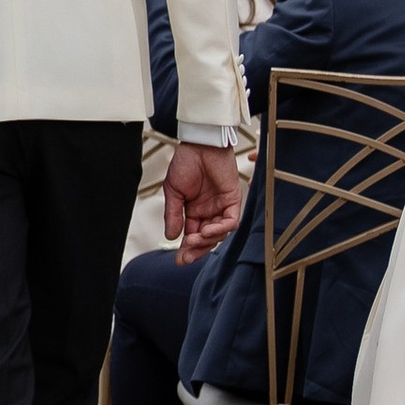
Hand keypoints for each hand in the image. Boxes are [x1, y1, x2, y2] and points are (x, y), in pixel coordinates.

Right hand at [163, 141, 242, 255]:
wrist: (199, 144)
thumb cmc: (186, 162)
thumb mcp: (173, 191)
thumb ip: (173, 215)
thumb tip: (171, 237)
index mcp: (193, 210)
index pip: (192, 235)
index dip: (187, 249)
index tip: (179, 260)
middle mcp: (208, 211)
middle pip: (206, 239)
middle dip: (197, 250)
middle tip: (186, 256)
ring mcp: (221, 207)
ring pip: (219, 234)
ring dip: (207, 240)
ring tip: (194, 239)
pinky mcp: (232, 200)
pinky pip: (231, 222)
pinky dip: (221, 229)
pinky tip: (208, 230)